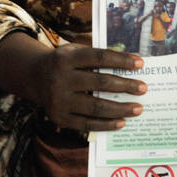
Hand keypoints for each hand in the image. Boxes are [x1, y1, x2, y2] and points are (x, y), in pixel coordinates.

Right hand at [18, 39, 146, 131]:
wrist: (33, 77)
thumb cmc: (64, 63)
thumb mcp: (75, 52)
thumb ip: (97, 57)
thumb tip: (130, 66)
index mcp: (67, 58)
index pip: (99, 58)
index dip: (121, 60)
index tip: (140, 64)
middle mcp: (61, 79)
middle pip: (99, 83)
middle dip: (125, 86)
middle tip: (143, 89)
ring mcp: (59, 100)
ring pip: (95, 107)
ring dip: (120, 108)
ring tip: (138, 108)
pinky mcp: (59, 118)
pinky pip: (86, 124)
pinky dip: (106, 124)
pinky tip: (121, 122)